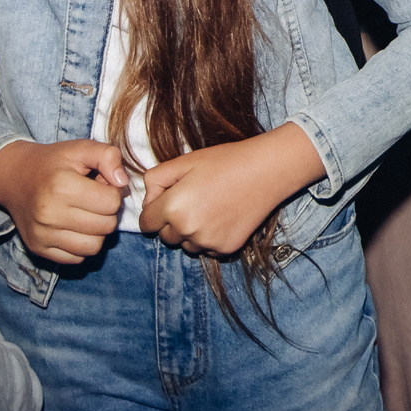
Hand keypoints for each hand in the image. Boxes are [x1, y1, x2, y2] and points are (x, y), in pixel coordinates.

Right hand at [0, 138, 125, 264]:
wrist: (14, 177)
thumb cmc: (53, 162)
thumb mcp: (81, 148)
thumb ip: (108, 156)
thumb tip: (123, 183)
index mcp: (62, 187)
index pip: (112, 202)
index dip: (112, 191)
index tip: (99, 184)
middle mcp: (49, 214)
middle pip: (106, 226)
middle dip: (107, 212)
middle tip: (93, 199)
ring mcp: (42, 235)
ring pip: (94, 247)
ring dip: (97, 231)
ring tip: (86, 213)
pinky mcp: (38, 249)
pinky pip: (76, 259)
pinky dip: (81, 245)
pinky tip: (74, 227)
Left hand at [138, 126, 323, 256]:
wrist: (266, 171)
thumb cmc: (224, 162)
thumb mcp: (184, 161)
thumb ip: (155, 179)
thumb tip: (149, 200)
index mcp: (172, 208)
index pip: (145, 224)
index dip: (154, 211)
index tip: (168, 200)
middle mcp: (187, 230)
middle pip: (165, 237)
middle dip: (171, 222)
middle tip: (193, 200)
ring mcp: (207, 242)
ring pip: (186, 245)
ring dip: (191, 232)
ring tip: (210, 207)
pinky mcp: (225, 249)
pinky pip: (207, 249)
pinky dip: (211, 237)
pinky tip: (224, 216)